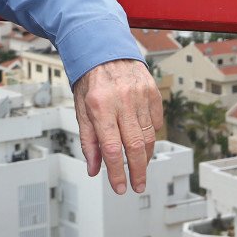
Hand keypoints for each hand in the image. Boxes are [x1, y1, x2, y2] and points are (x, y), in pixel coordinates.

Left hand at [72, 58, 163, 194]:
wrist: (104, 50)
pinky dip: (151, 134)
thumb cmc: (90, 79)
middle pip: (135, 146)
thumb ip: (89, 140)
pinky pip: (156, 121)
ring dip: (145, 156)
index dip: (116, 172)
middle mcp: (122, 100)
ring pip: (148, 136)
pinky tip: (144, 140)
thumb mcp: (81, 109)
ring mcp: (140, 95)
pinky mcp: (152, 92)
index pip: (112, 148)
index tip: (120, 187)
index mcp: (100, 105)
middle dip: (138, 171)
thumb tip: (94, 168)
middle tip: (137, 185)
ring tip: (140, 166)